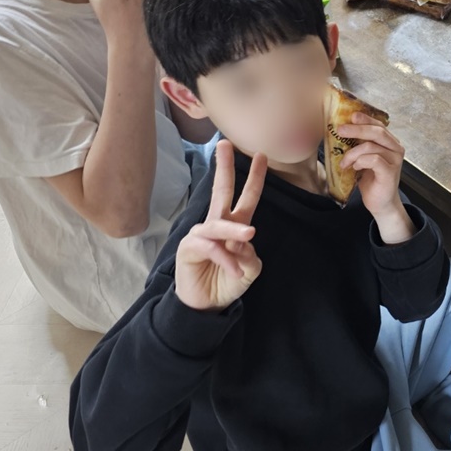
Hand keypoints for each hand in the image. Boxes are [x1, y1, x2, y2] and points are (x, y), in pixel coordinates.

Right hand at [175, 140, 266, 311]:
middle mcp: (217, 225)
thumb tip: (243, 243)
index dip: (255, 178)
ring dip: (235, 229)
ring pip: (220, 224)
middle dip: (224, 167)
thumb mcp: (249, 270)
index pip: (246, 197)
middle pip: (221, 191)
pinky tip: (234, 270)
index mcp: (234, 225)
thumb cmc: (227, 282)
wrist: (207, 306)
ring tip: (249, 234)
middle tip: (225, 145)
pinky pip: (211, 247)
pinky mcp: (189, 248)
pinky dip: (225, 259)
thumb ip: (250, 256)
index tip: (262, 156)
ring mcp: (201, 235)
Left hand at [335, 113, 414, 242]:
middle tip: (341, 130)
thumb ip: (359, 145)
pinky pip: (373, 159)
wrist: (380, 202)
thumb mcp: (363, 158)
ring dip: (353, 153)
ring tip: (344, 163)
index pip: (379, 125)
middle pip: (377, 132)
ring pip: (371, 146)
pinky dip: (360, 161)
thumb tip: (342, 130)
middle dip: (357, 129)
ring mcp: (395, 160)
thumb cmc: (371, 180)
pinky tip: (355, 168)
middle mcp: (396, 148)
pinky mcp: (390, 172)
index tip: (351, 115)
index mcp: (390, 143)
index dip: (365, 119)